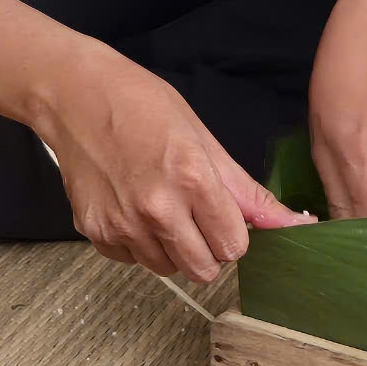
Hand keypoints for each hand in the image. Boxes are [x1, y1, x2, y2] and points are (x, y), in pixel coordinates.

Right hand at [40, 54, 309, 280]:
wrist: (73, 95)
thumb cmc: (140, 103)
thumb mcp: (202, 137)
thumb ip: (245, 190)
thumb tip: (292, 223)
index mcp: (191, 179)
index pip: (234, 246)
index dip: (232, 232)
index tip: (222, 214)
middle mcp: (156, 209)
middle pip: (204, 269)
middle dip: (208, 249)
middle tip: (195, 214)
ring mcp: (122, 224)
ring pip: (168, 269)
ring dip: (173, 248)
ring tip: (160, 205)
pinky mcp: (94, 232)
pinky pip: (133, 260)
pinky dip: (139, 244)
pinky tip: (133, 207)